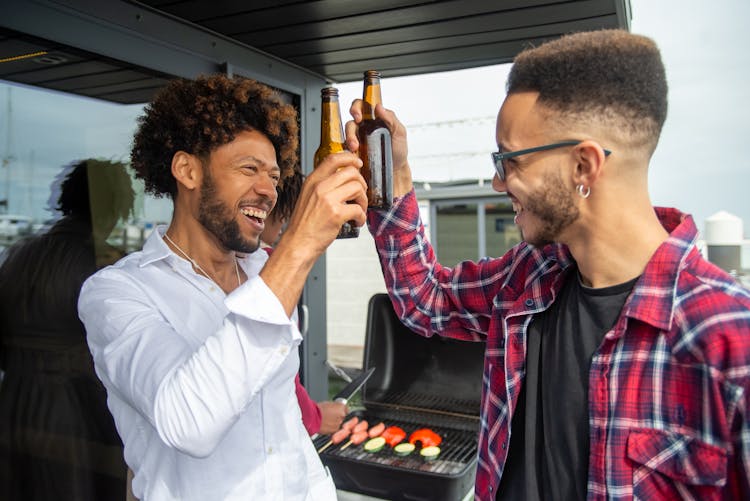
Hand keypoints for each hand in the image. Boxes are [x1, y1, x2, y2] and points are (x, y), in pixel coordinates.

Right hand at [261, 151, 364, 315]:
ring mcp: (328, 200)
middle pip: (351, 172)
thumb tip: (345, 179)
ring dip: (363, 200)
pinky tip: (356, 223)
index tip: (358, 163)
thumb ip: (323, 186)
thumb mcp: (308, 197)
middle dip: (362, 183)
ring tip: (359, 211)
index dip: (349, 158)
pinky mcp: (336, 214)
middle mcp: (320, 187)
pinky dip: (362, 217)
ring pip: (358, 188)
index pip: (333, 159)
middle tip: (360, 196)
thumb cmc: (305, 224)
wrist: (298, 244)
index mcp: (312, 181)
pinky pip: (358, 209)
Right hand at [317, 400, 348, 434]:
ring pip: (338, 423)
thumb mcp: (328, 403)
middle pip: (342, 416)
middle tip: (330, 416)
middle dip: (338, 416)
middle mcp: (342, 415)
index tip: (339, 411)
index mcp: (341, 407)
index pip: (346, 409)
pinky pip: (334, 428)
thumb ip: (335, 406)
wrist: (312, 417)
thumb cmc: (318, 409)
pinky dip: (331, 427)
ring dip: (334, 422)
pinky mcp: (334, 430)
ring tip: (326, 420)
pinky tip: (325, 424)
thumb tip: (336, 408)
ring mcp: (338, 423)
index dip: (341, 410)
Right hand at [346, 101, 412, 197]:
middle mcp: (363, 127)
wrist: (396, 170)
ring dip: (349, 139)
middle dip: (350, 129)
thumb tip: (378, 107)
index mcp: (374, 118)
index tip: (358, 116)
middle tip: (355, 137)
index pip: (360, 106)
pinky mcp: (354, 152)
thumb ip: (391, 118)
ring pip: (347, 135)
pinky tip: (352, 155)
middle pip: (350, 122)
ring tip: (354, 148)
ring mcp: (358, 140)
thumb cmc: (399, 150)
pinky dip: (346, 151)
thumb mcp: (400, 133)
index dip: (356, 108)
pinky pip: (345, 149)